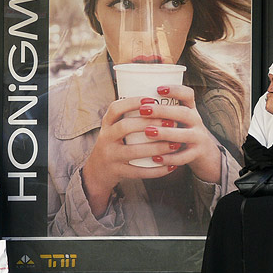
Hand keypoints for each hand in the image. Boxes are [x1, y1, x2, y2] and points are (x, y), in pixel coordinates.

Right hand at [82, 96, 183, 216]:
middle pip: (125, 127)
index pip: (115, 108)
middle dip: (149, 123)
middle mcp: (106, 138)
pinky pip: (139, 172)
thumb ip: (131, 118)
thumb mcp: (114, 129)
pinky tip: (171, 166)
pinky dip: (156, 170)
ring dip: (157, 147)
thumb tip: (161, 103)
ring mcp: (110, 156)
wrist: (97, 172)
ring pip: (134, 151)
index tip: (152, 100)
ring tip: (175, 144)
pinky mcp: (118, 172)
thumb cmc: (114, 145)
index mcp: (107, 124)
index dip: (132, 102)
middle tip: (171, 122)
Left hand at [141, 84, 222, 184]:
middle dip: (163, 111)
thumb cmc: (181, 131)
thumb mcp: (178, 119)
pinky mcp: (197, 154)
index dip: (175, 90)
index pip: (187, 94)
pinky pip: (183, 157)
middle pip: (183, 113)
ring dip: (165, 133)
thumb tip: (127, 100)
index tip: (158, 89)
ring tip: (147, 132)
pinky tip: (155, 158)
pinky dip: (169, 158)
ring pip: (184, 135)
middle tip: (143, 110)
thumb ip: (161, 111)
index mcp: (190, 109)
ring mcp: (198, 138)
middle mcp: (196, 121)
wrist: (204, 153)